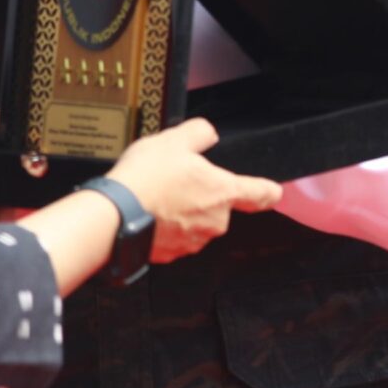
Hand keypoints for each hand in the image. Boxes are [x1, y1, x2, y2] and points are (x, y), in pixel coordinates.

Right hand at [106, 117, 285, 262]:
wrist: (114, 215)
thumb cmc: (146, 179)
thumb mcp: (176, 139)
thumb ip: (200, 133)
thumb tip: (207, 134)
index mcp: (224, 192)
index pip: (261, 193)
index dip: (268, 191)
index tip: (272, 192)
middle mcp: (214, 221)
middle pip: (218, 205)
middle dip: (201, 194)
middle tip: (176, 180)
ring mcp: (192, 241)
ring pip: (195, 221)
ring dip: (182, 211)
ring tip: (157, 195)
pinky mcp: (170, 254)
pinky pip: (173, 237)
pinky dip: (164, 226)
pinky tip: (148, 212)